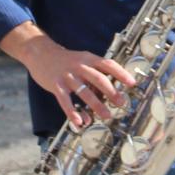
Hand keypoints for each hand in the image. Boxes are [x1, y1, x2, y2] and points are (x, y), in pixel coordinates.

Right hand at [13, 33, 133, 129]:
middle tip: (121, 103)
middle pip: (99, 79)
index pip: (108, 64)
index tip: (132, 83)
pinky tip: (79, 121)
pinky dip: (72, 112)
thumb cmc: (66, 61)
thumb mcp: (82, 62)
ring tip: (106, 116)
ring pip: (84, 92)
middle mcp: (80, 66)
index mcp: (89, 59)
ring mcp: (68, 76)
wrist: (41, 53)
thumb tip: (106, 97)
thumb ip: (93, 77)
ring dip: (96, 105)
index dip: (121, 73)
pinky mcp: (56, 85)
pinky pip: (65, 101)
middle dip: (112, 92)